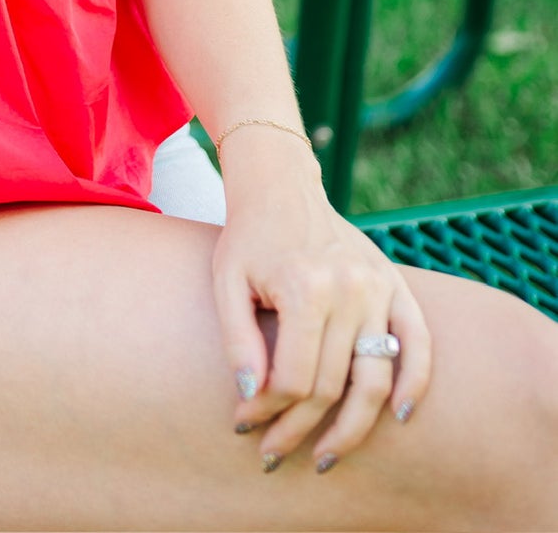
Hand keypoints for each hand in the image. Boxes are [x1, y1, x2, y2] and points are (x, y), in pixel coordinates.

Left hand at [213, 144, 432, 475]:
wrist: (281, 187)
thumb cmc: (248, 238)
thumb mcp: (226, 282)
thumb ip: (237, 341)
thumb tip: (250, 399)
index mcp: (304, 286)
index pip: (293, 378)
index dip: (267, 411)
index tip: (244, 425)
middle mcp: (349, 288)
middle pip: (331, 386)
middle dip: (299, 429)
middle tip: (274, 454)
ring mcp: (379, 286)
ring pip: (376, 379)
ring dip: (354, 429)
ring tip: (327, 457)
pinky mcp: (396, 284)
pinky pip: (418, 343)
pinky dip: (415, 382)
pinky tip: (399, 416)